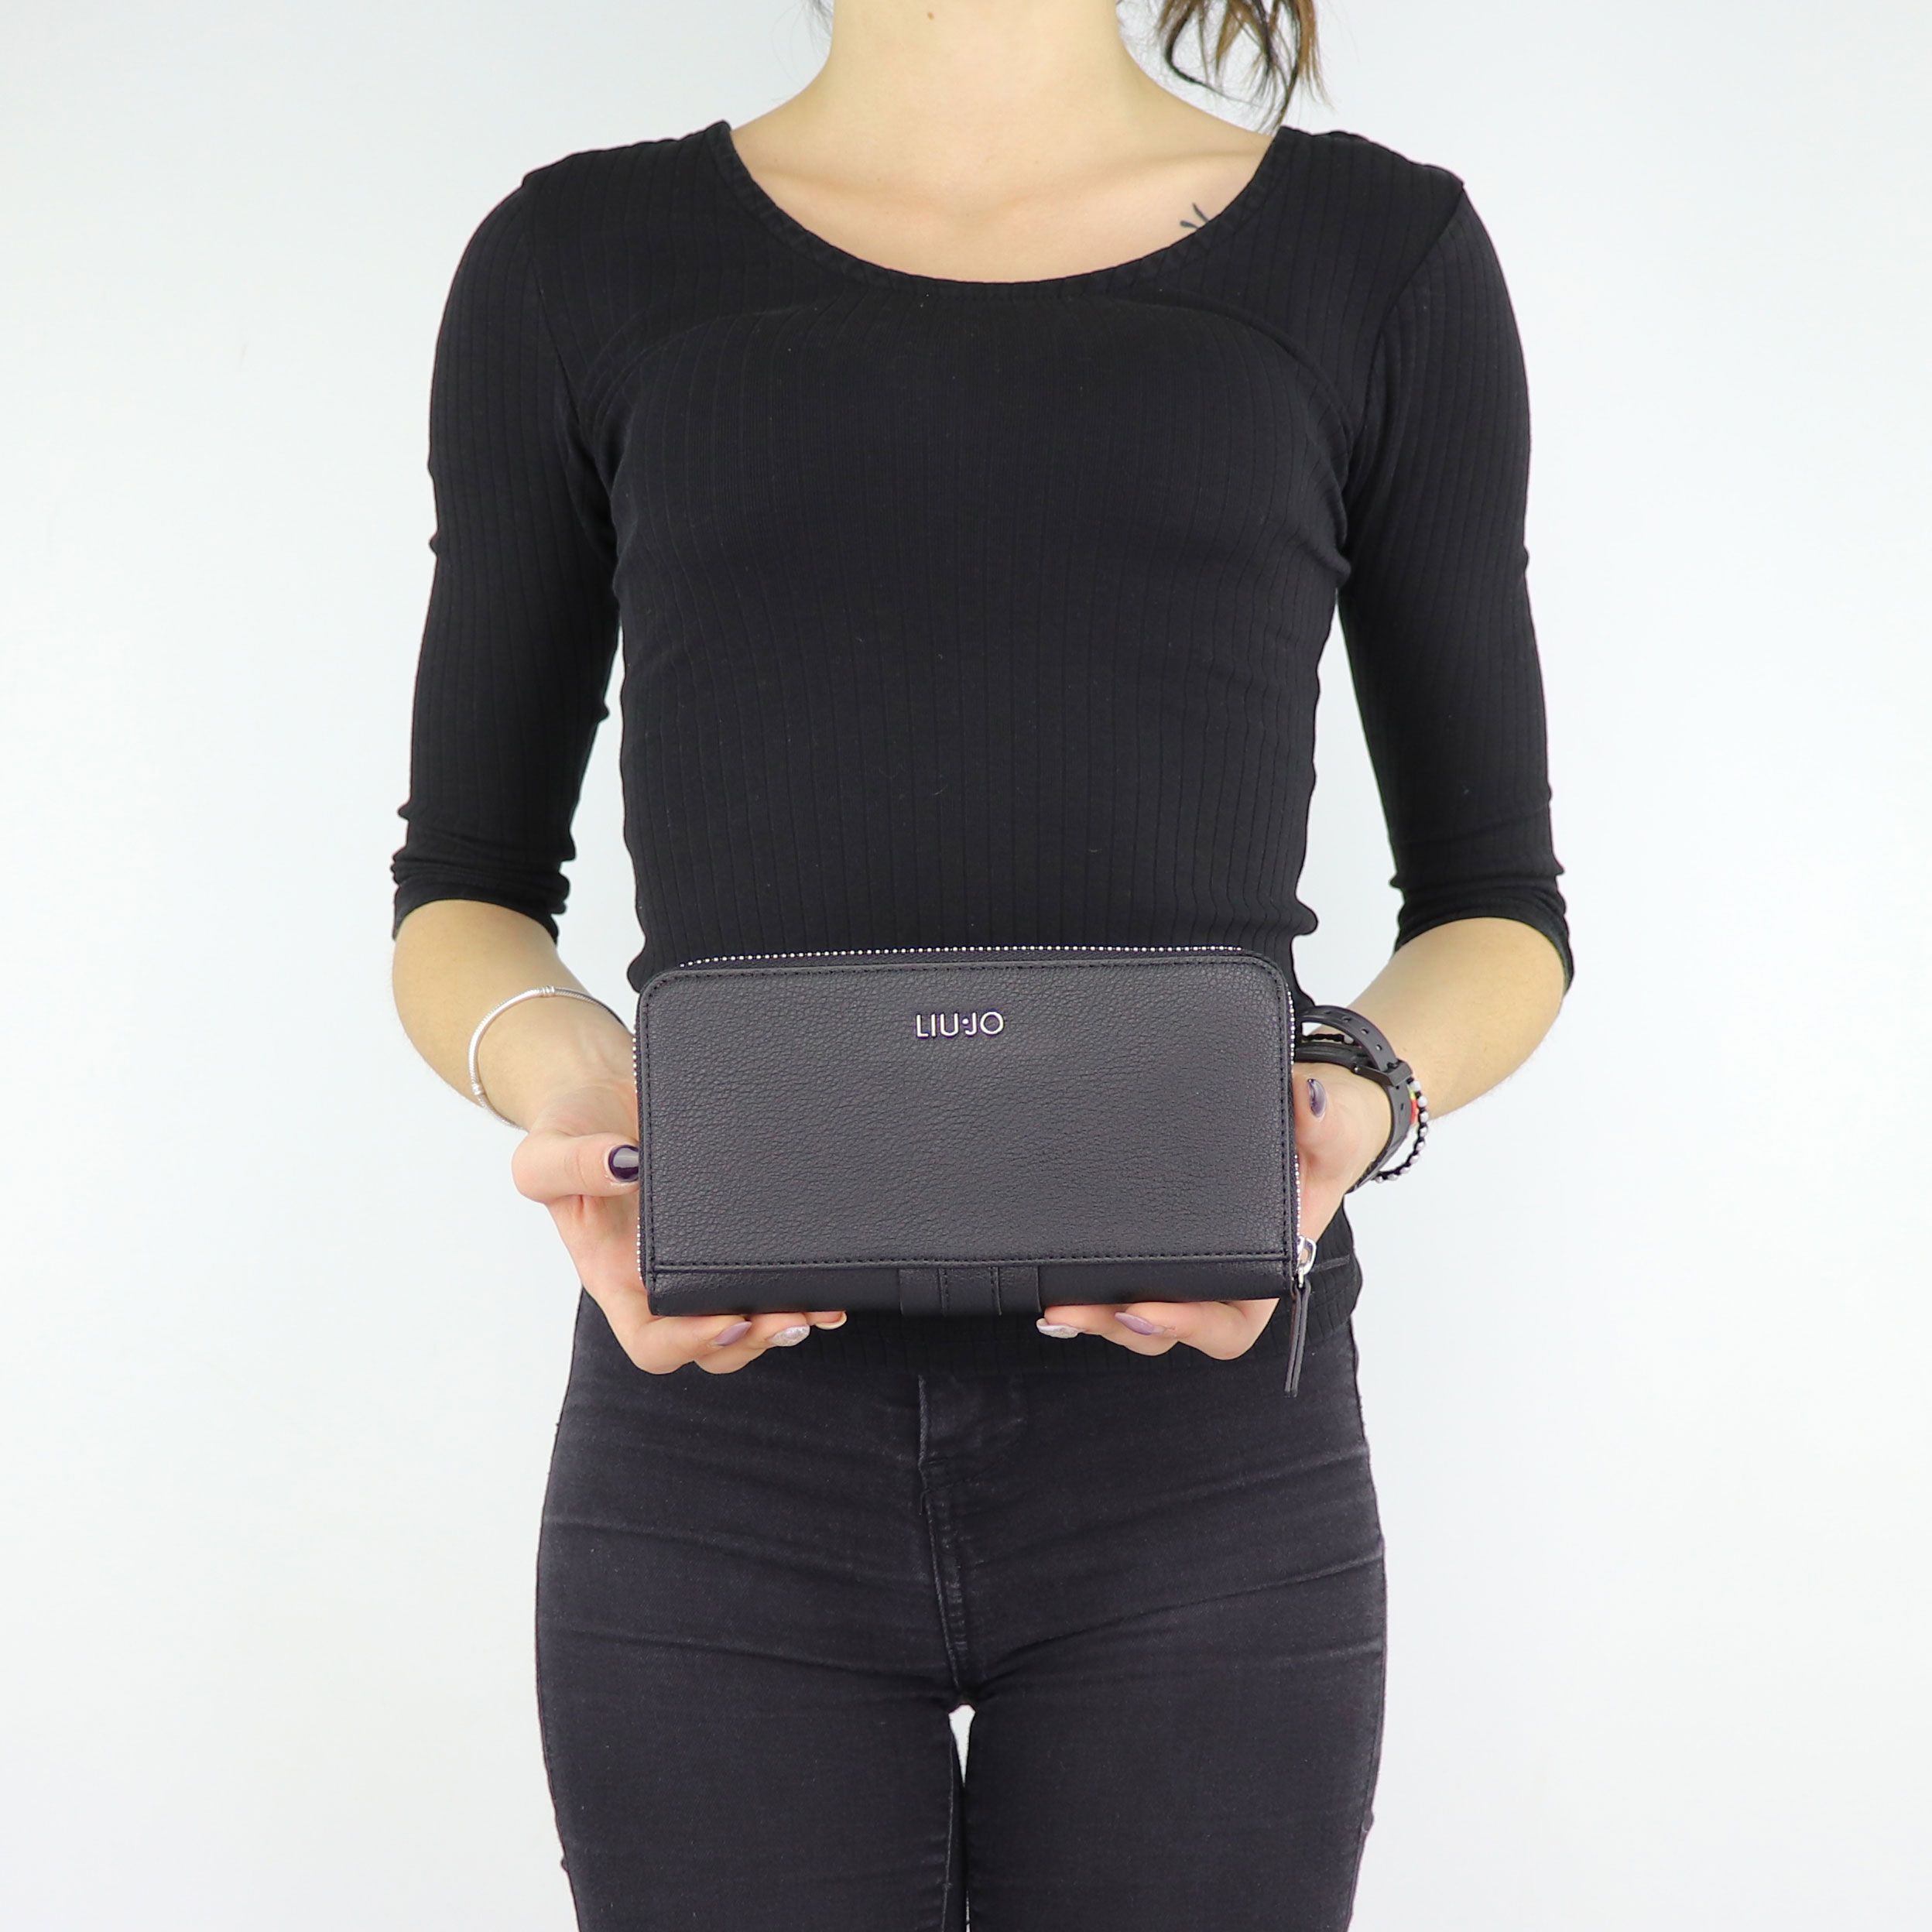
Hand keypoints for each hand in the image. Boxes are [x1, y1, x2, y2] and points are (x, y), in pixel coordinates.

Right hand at [508, 1075, 848, 1372]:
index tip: (729, 1319)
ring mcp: (701, 1261)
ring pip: (747, 1319)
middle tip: (793, 1315)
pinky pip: (765, 1273)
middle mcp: (660, 1282)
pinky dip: (798, 1283)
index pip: (651, 1342)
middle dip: (756, 1339)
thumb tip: (621, 1167)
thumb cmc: (569, 1131)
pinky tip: (829, 1275)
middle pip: (712, 1346)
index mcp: (614, 1278)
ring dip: (786, 1320)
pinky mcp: (734, 1234)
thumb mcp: (545, 1151)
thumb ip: (571, 1164)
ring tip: (823, 1306)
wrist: (605, 1093)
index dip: (691, 1343)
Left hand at [1032, 1061, 1392, 1360]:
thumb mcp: (1332, 1130)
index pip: (1228, 1326)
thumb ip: (1326, 1120)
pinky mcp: (1150, 1240)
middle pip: (1165, 1330)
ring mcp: (1181, 1266)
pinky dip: (1085, 1282)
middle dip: (1117, 1325)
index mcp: (1264, 1273)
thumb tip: (1306, 1098)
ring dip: (1094, 1314)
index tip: (1145, 1311)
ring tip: (1053, 1304)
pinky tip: (1049, 1279)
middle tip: (1071, 1310)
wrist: (1301, 1125)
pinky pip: (1118, 1276)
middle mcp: (1219, 1281)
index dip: (1187, 1327)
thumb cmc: (1318, 1144)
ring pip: (1133, 1313)